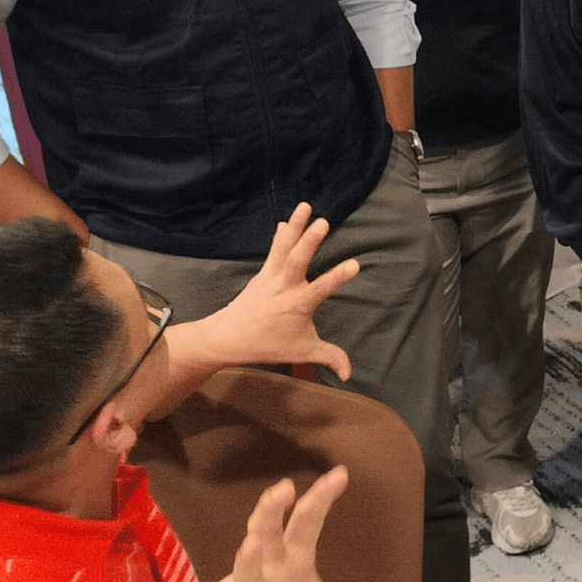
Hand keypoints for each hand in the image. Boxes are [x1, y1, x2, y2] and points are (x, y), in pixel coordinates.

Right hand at [177, 466, 391, 581]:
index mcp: (290, 556)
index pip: (307, 520)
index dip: (321, 497)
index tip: (340, 473)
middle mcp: (267, 568)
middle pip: (268, 532)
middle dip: (273, 509)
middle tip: (283, 487)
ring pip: (246, 572)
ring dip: (248, 559)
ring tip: (251, 543)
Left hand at [202, 203, 360, 379]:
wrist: (227, 337)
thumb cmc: (266, 345)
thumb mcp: (302, 353)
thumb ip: (330, 357)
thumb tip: (350, 375)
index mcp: (298, 305)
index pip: (322, 288)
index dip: (338, 277)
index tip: (354, 264)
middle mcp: (285, 287)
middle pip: (299, 259)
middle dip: (310, 240)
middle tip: (323, 222)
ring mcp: (272, 277)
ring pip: (285, 247)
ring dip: (296, 226)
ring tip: (305, 206)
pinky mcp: (263, 273)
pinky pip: (274, 250)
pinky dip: (280, 234)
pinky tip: (285, 220)